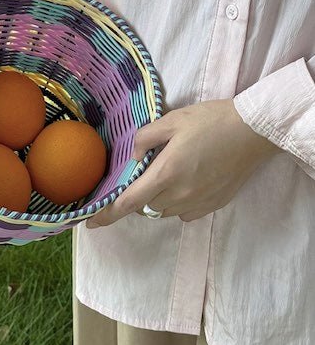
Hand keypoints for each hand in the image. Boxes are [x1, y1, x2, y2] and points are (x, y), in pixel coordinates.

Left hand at [86, 99, 281, 227]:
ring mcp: (198, 203)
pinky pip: (184, 212)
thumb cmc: (210, 121)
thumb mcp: (172, 121)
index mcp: (166, 173)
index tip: (90, 223)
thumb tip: (133, 157)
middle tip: (146, 172)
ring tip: (170, 173)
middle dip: (139, 194)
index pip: (129, 202)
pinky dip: (178, 202)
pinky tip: (187, 181)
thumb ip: (144, 139)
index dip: (107, 215)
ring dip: (158, 198)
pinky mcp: (213, 205)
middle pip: (146, 206)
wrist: (252, 132)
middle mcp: (180, 194)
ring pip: (164, 210)